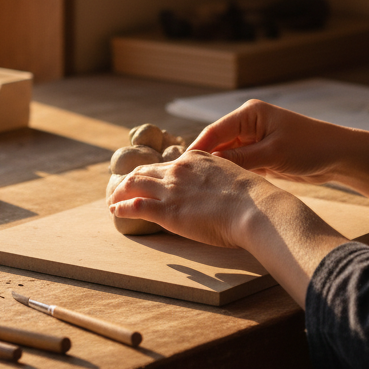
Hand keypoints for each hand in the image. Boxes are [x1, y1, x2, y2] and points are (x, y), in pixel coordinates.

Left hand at [107, 150, 283, 247]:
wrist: (255, 208)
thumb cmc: (253, 199)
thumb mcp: (233, 176)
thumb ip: (218, 178)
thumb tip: (218, 189)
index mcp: (196, 158)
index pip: (166, 163)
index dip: (153, 171)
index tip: (147, 178)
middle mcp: (179, 169)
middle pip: (144, 170)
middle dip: (130, 179)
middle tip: (122, 188)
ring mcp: (171, 188)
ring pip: (134, 184)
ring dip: (120, 192)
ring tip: (113, 199)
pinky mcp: (167, 210)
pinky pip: (135, 205)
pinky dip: (121, 207)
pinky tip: (115, 211)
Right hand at [189, 99, 368, 212]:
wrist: (340, 156)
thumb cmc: (310, 147)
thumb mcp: (273, 153)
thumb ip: (241, 160)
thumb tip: (210, 166)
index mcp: (249, 114)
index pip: (214, 131)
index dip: (196, 149)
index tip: (180, 166)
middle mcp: (248, 124)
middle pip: (217, 144)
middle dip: (203, 161)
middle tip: (183, 181)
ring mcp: (254, 140)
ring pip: (227, 156)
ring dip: (217, 170)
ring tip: (196, 188)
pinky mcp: (261, 155)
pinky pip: (239, 165)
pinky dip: (231, 175)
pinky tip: (219, 189)